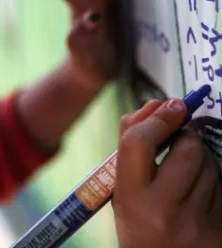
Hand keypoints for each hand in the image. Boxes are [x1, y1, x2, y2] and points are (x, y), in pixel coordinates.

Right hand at [113, 99, 221, 247]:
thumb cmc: (136, 223)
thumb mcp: (122, 189)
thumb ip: (131, 145)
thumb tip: (155, 105)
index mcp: (131, 198)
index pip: (138, 143)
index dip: (155, 118)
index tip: (172, 104)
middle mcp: (163, 210)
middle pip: (187, 148)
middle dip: (186, 135)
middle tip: (180, 137)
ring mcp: (196, 222)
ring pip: (210, 164)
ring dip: (200, 157)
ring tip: (186, 170)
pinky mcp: (220, 229)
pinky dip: (211, 178)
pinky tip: (198, 191)